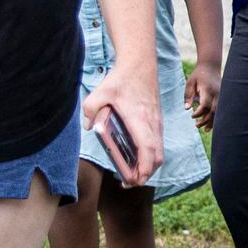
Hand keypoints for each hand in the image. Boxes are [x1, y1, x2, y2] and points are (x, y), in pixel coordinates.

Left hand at [82, 70, 163, 187]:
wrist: (140, 65)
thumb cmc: (122, 79)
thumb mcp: (100, 92)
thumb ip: (90, 109)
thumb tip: (87, 127)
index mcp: (139, 119)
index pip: (147, 149)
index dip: (144, 167)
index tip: (135, 179)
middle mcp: (153, 124)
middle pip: (157, 157)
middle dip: (146, 173)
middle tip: (129, 182)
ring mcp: (157, 123)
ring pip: (159, 152)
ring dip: (149, 166)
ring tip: (133, 175)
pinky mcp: (157, 121)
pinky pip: (158, 145)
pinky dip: (151, 156)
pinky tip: (138, 159)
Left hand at [184, 61, 219, 130]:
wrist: (210, 67)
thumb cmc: (198, 75)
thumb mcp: (190, 83)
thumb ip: (188, 95)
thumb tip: (187, 108)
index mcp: (207, 89)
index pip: (205, 105)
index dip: (199, 113)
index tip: (192, 116)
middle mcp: (217, 93)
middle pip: (213, 111)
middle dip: (205, 120)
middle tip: (196, 125)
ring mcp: (222, 95)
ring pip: (219, 112)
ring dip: (212, 121)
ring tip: (204, 129)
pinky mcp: (223, 97)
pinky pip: (220, 109)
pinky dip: (216, 117)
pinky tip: (210, 124)